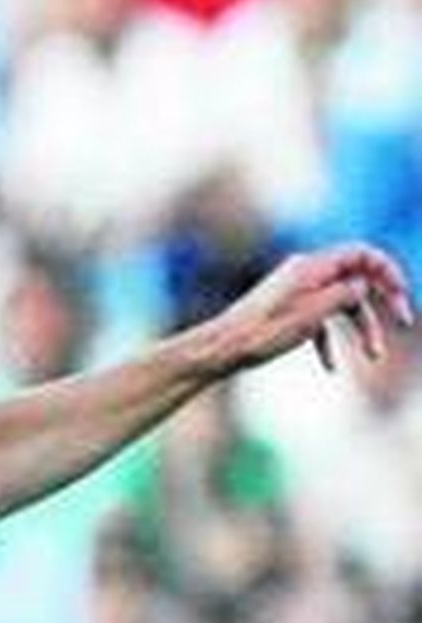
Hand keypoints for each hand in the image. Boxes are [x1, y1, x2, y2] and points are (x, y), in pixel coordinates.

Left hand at [214, 243, 413, 372]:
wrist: (220, 350)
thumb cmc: (261, 334)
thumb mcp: (311, 315)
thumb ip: (342, 295)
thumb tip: (362, 283)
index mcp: (310, 267)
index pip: (361, 254)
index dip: (387, 271)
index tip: (401, 296)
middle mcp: (304, 273)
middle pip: (356, 280)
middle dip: (381, 303)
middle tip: (404, 322)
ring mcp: (296, 293)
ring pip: (340, 305)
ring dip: (361, 329)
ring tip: (374, 357)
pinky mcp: (287, 312)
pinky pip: (318, 322)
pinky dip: (329, 342)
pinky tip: (332, 368)